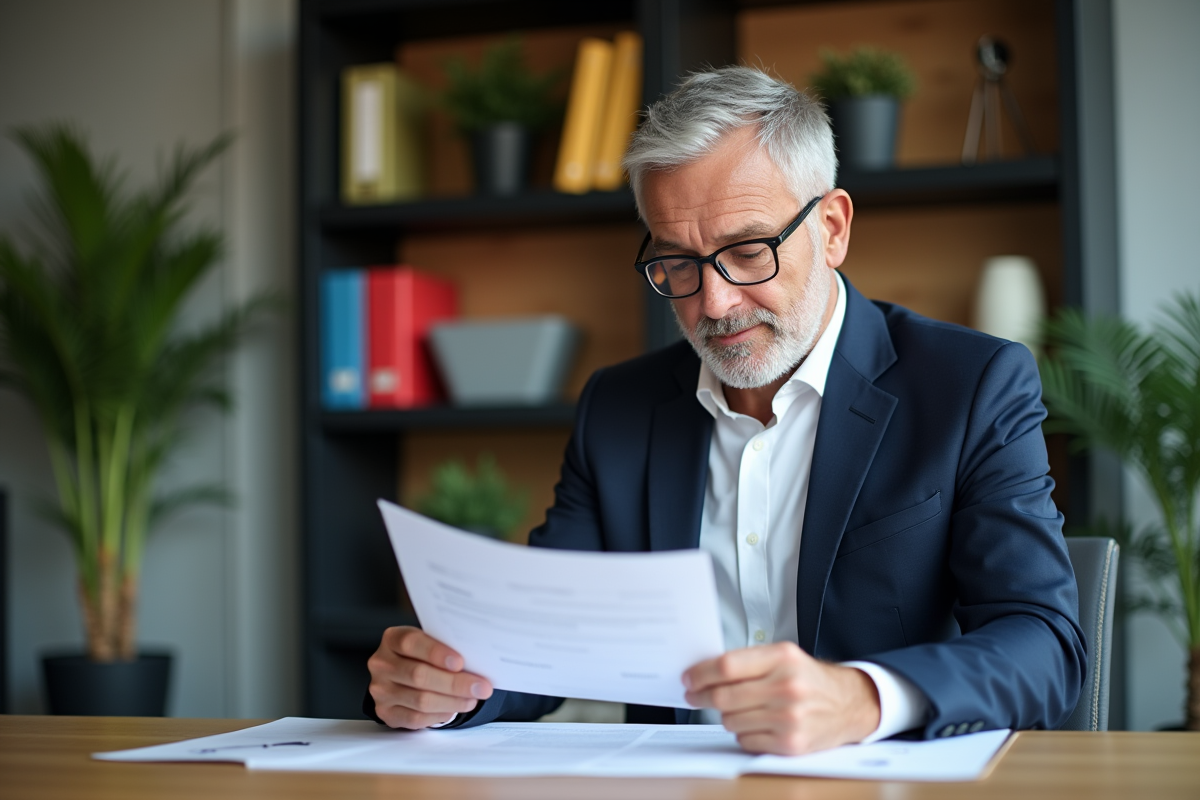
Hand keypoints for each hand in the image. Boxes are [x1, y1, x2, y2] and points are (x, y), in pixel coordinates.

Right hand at [367, 626, 492, 728]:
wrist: (400, 675)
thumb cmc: (421, 655)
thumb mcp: (429, 643)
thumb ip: (445, 647)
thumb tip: (476, 660)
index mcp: (392, 639)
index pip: (411, 643)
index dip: (436, 653)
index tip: (460, 662)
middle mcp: (381, 663)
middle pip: (419, 675)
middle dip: (455, 683)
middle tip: (481, 687)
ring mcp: (380, 690)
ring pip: (421, 700)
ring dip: (453, 701)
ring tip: (472, 699)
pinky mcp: (385, 712)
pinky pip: (416, 718)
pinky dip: (439, 714)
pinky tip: (454, 708)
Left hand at [683, 642, 879, 754]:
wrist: (849, 704)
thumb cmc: (809, 679)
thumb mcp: (784, 656)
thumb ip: (748, 661)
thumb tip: (704, 671)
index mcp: (782, 658)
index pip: (727, 666)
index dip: (700, 673)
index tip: (688, 678)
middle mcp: (787, 687)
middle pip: (724, 695)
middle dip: (702, 696)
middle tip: (695, 695)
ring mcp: (789, 718)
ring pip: (731, 720)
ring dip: (726, 715)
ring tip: (739, 708)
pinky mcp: (790, 743)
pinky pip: (745, 740)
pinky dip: (744, 732)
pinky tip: (756, 723)